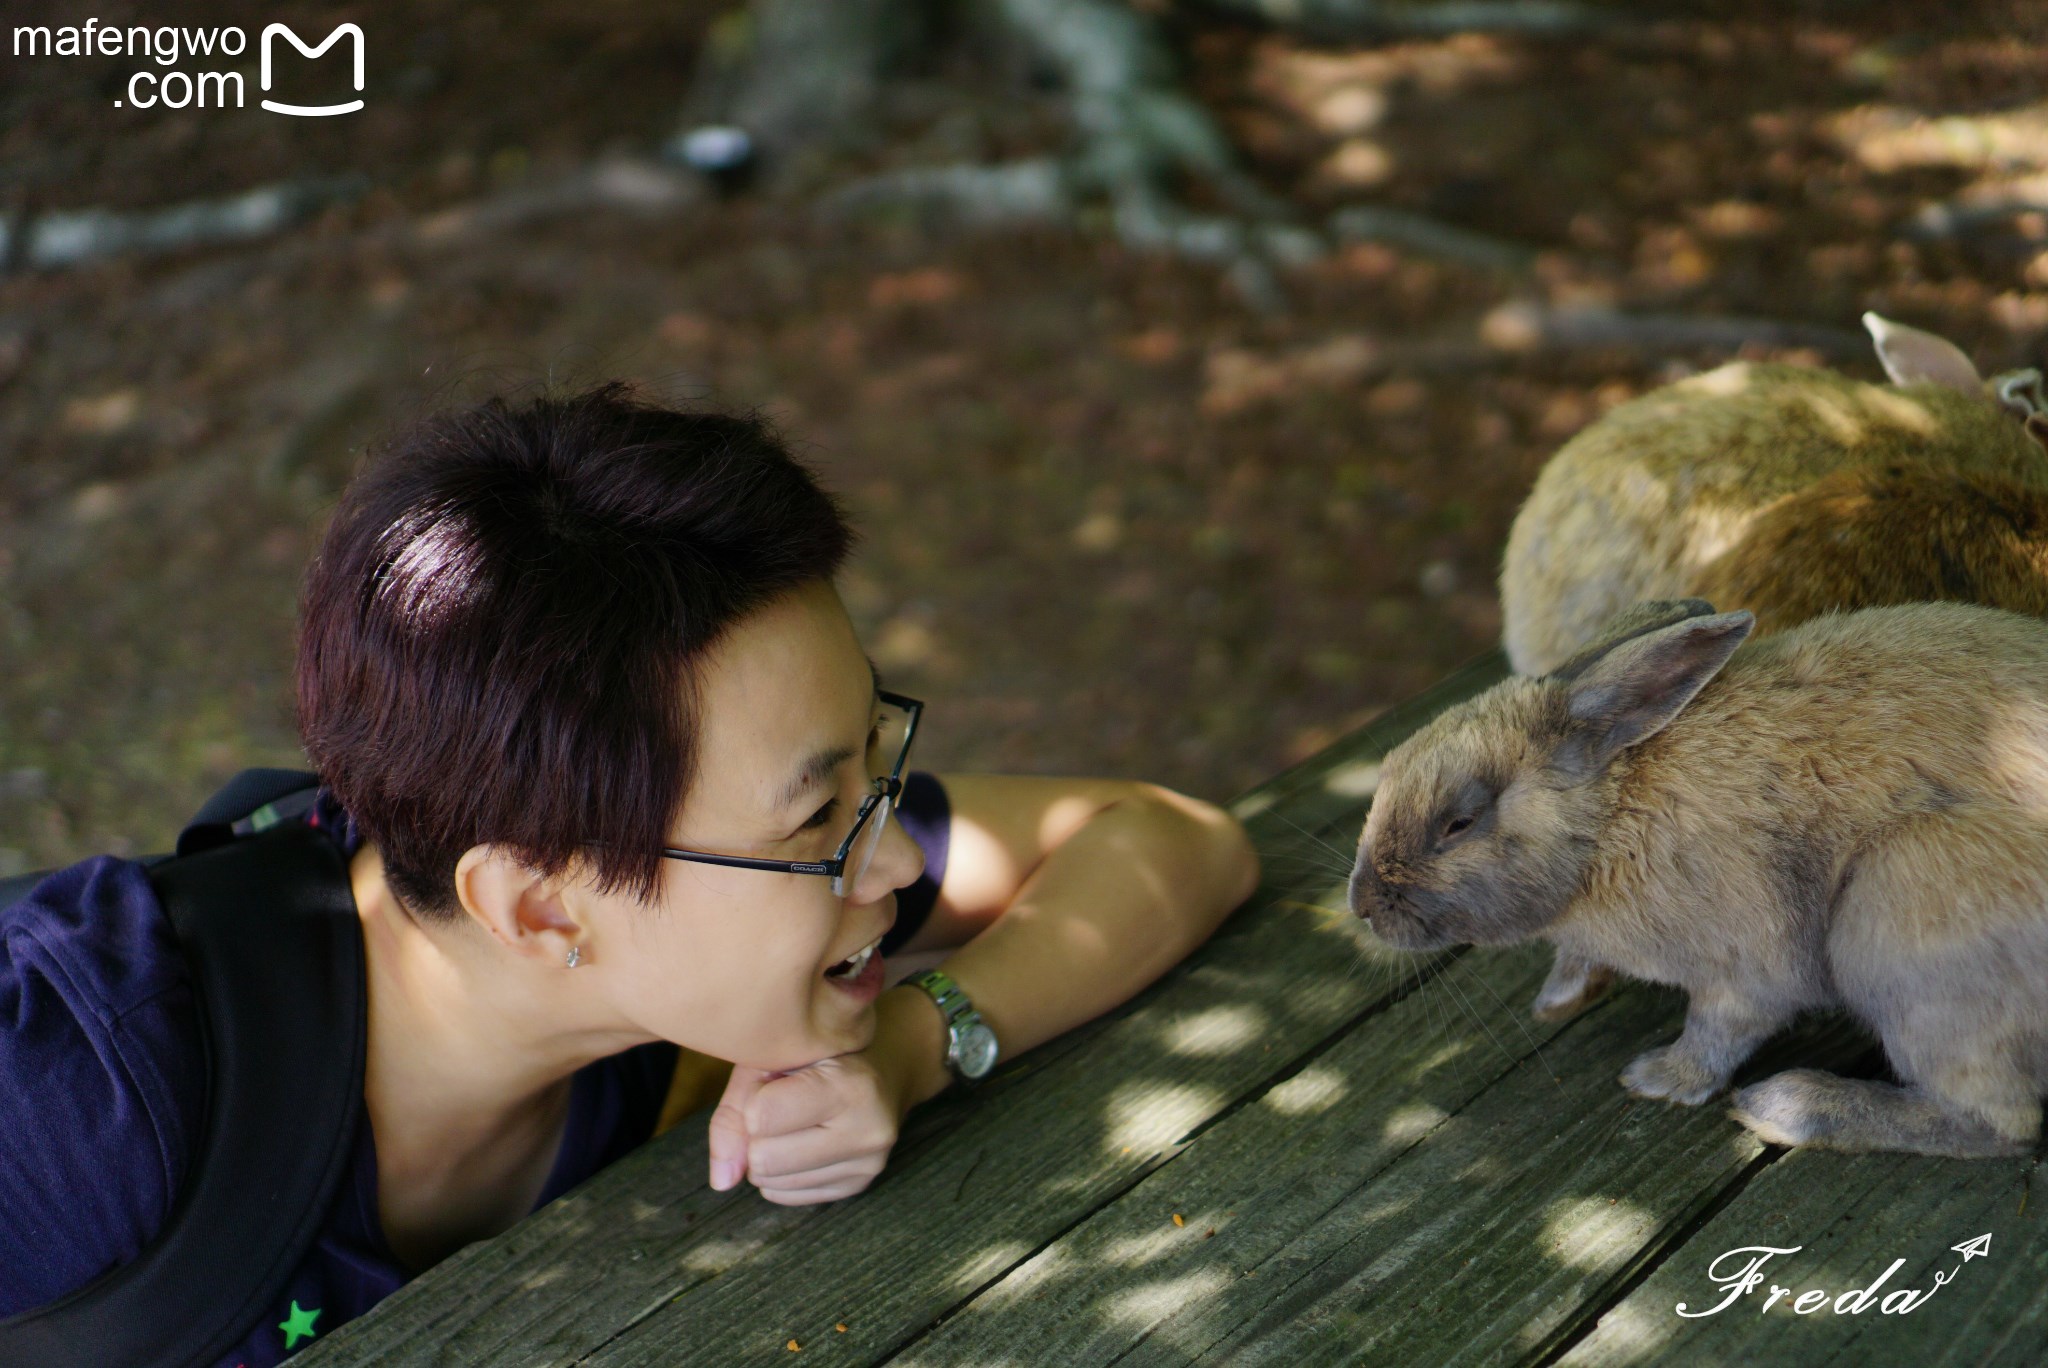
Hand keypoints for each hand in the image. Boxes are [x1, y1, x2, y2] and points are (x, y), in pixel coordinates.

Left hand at [705, 1054, 901, 1204]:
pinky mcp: (859, 1186)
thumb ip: (736, 1110)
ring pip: (771, 1183)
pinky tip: (804, 1139)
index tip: (773, 1081)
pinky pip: (787, 1196)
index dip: (754, 1099)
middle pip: (764, 1160)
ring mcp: (869, 1164)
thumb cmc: (821, 1052)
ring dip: (768, 1154)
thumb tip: (722, 1181)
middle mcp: (869, 1131)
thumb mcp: (776, 1056)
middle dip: (757, 1135)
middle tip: (780, 1106)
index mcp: (852, 1086)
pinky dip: (782, 1172)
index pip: (761, 1117)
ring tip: (796, 1120)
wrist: (885, 1064)